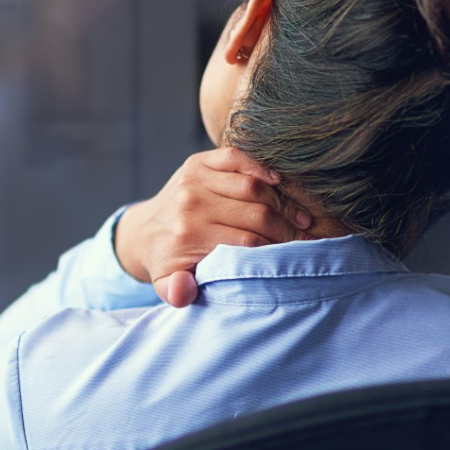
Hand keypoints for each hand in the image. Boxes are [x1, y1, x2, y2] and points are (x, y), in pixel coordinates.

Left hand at [114, 147, 312, 307]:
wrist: (143, 231)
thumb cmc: (166, 261)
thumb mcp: (166, 284)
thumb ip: (176, 292)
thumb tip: (185, 291)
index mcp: (188, 235)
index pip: (247, 242)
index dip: (276, 250)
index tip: (297, 257)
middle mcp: (191, 203)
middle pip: (255, 213)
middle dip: (286, 229)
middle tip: (306, 240)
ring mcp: (194, 179)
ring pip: (253, 186)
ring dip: (282, 202)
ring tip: (301, 219)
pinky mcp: (198, 162)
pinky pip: (236, 157)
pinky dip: (261, 166)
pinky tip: (280, 182)